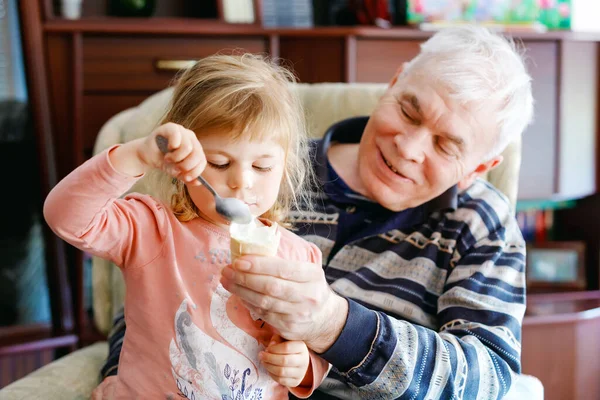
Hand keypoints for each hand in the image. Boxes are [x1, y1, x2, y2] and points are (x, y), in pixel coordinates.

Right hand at [139, 122, 205, 184]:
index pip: (202, 161)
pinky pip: (177, 137)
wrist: (147, 155)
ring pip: (187, 148)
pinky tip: (167, 148)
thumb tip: (198, 182)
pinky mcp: (171, 127)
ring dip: (176, 158)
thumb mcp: (177, 172)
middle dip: (185, 166)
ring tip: (168, 159)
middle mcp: (191, 138)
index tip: (185, 178)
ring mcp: (182, 131)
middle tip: (175, 168)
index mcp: (196, 149)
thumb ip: (187, 177)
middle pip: (197, 155)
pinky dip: (172, 146)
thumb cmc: (164, 161)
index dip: (195, 172)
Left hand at [220, 256, 347, 352]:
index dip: (259, 265)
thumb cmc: (310, 288)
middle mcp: (307, 296)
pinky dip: (248, 303)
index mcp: (312, 276)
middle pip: (271, 287)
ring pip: (264, 302)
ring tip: (226, 281)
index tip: (239, 261)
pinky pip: (263, 314)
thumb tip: (251, 253)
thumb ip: (285, 264)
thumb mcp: (307, 272)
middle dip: (244, 278)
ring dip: (241, 291)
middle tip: (226, 270)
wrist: (325, 318)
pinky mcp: (288, 328)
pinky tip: (238, 294)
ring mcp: (298, 314)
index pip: (283, 269)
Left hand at [260, 335, 309, 387]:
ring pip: (281, 372)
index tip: (267, 349)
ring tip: (263, 362)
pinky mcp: (296, 382)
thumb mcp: (283, 339)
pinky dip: (272, 375)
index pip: (286, 347)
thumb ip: (277, 339)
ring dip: (268, 366)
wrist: (298, 361)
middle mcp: (304, 360)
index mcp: (302, 347)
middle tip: (261, 355)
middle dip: (269, 358)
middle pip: (284, 360)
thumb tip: (271, 346)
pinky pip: (281, 380)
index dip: (274, 349)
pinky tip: (269, 369)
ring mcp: (301, 372)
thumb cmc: (288, 347)